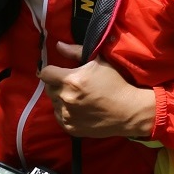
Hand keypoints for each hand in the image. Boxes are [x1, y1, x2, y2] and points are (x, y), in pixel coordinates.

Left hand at [37, 42, 155, 138]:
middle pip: (49, 88)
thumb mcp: (99, 61)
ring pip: (54, 103)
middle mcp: (65, 98)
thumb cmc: (116, 83)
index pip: (45, 73)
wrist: (129, 111)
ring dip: (61, 99)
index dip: (52, 71)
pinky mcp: (70, 128)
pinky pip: (59, 117)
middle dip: (57, 84)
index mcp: (70, 79)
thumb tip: (58, 45)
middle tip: (72, 85)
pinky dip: (65, 113)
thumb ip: (75, 52)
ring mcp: (67, 115)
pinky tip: (79, 109)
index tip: (60, 72)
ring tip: (77, 98)